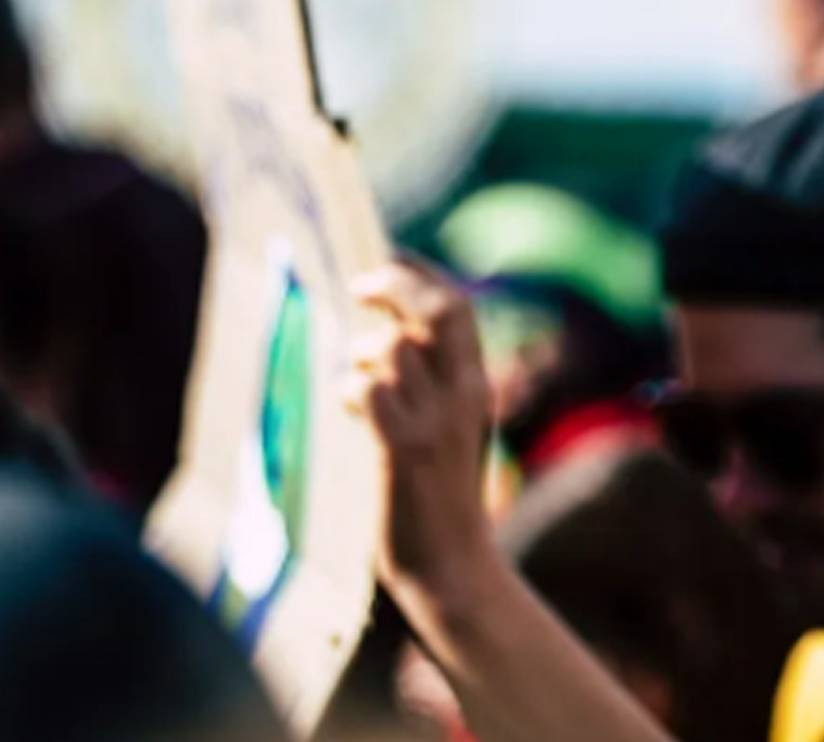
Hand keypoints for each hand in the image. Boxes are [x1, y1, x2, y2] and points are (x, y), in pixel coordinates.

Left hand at [348, 260, 497, 599]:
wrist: (452, 566)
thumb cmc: (440, 498)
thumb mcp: (450, 429)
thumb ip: (430, 386)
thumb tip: (385, 339)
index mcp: (475, 385)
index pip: (457, 306)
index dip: (420, 273)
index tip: (388, 259)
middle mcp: (463, 394)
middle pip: (437, 310)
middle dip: (395, 284)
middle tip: (360, 285)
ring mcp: (436, 422)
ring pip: (393, 349)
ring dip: (361, 353)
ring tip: (352, 377)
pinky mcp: (404, 451)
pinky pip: (370, 393)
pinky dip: (351, 391)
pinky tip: (349, 409)